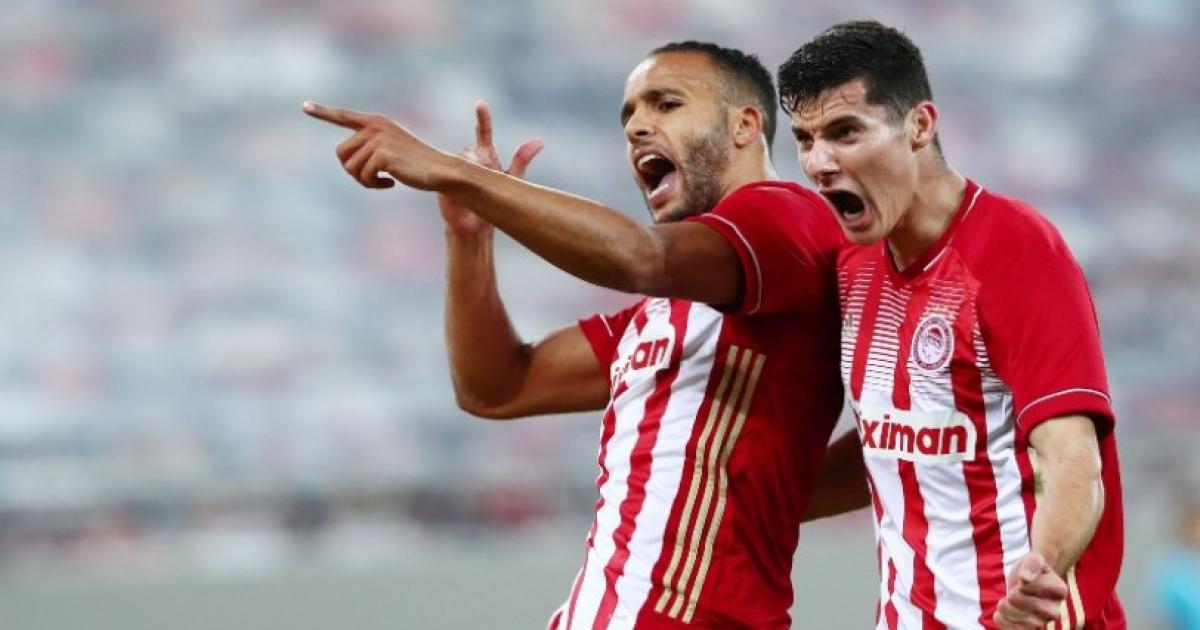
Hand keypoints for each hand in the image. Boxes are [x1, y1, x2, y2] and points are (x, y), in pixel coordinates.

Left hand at [303, 101, 450, 190]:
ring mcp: (379, 139)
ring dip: (364, 180)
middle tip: (373, 177)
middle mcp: (375, 126)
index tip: (304, 106)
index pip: (343, 116)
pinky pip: (364, 176)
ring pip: (351, 168)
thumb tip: (346, 160)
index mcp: (376, 122)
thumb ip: (369, 147)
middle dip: (353, 171)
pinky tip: (391, 184)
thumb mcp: (391, 149)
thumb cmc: (416, 164)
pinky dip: (374, 185)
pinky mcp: (383, 155)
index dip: (323, 112)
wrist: (440, 170)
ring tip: (384, 180)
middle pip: (341, 153)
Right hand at [439, 101, 542, 237]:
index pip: (483, 133)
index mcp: (485, 156)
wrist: (476, 228)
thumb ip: (522, 159)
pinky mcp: (441, 183)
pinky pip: (446, 175)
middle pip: (471, 150)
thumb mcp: (511, 180)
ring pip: (459, 161)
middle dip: (479, 163)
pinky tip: (460, 189)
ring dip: (469, 173)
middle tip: (486, 179)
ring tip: (475, 188)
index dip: (483, 118)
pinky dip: (454, 180)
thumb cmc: (495, 202)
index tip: (480, 104)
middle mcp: (468, 159)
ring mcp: (452, 170)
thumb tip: (539, 140)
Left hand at [993, 552, 1068, 628]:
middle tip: (1011, 593)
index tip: (1022, 581)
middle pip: (1043, 611)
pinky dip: (1006, 624)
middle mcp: (1055, 607)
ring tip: (1003, 602)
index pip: (1049, 590)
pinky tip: (998, 614)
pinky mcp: (1030, 626)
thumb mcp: (1033, 559)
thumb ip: (1031, 565)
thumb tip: (1025, 578)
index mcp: (1060, 589)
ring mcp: (1043, 619)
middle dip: (1021, 600)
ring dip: (1010, 612)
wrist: (1027, 578)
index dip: (1032, 586)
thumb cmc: (1031, 568)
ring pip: (1031, 624)